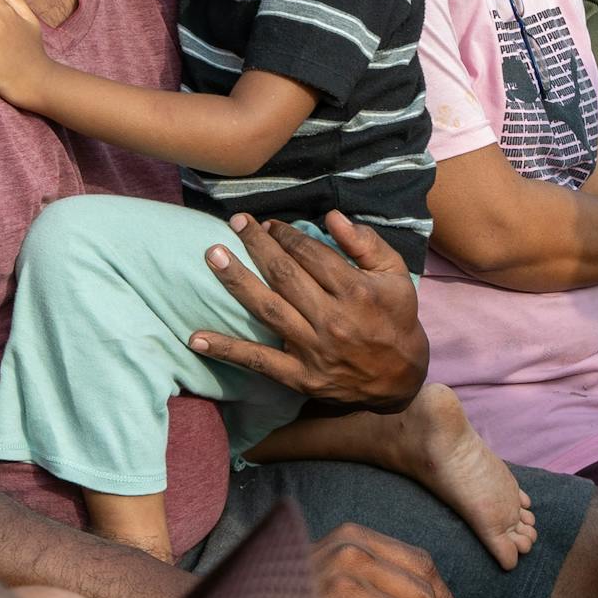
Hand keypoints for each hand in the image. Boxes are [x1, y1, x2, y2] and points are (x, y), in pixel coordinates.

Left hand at [187, 212, 427, 409]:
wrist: (401, 379)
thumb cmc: (397, 319)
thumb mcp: (396, 275)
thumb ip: (366, 244)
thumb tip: (331, 217)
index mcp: (356, 291)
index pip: (312, 254)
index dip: (286, 235)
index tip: (268, 224)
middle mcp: (332, 319)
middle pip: (285, 276)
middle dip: (257, 245)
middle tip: (235, 222)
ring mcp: (313, 350)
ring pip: (268, 309)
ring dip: (237, 282)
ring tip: (213, 256)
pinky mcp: (300, 377)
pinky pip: (259, 362)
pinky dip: (227, 350)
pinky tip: (196, 338)